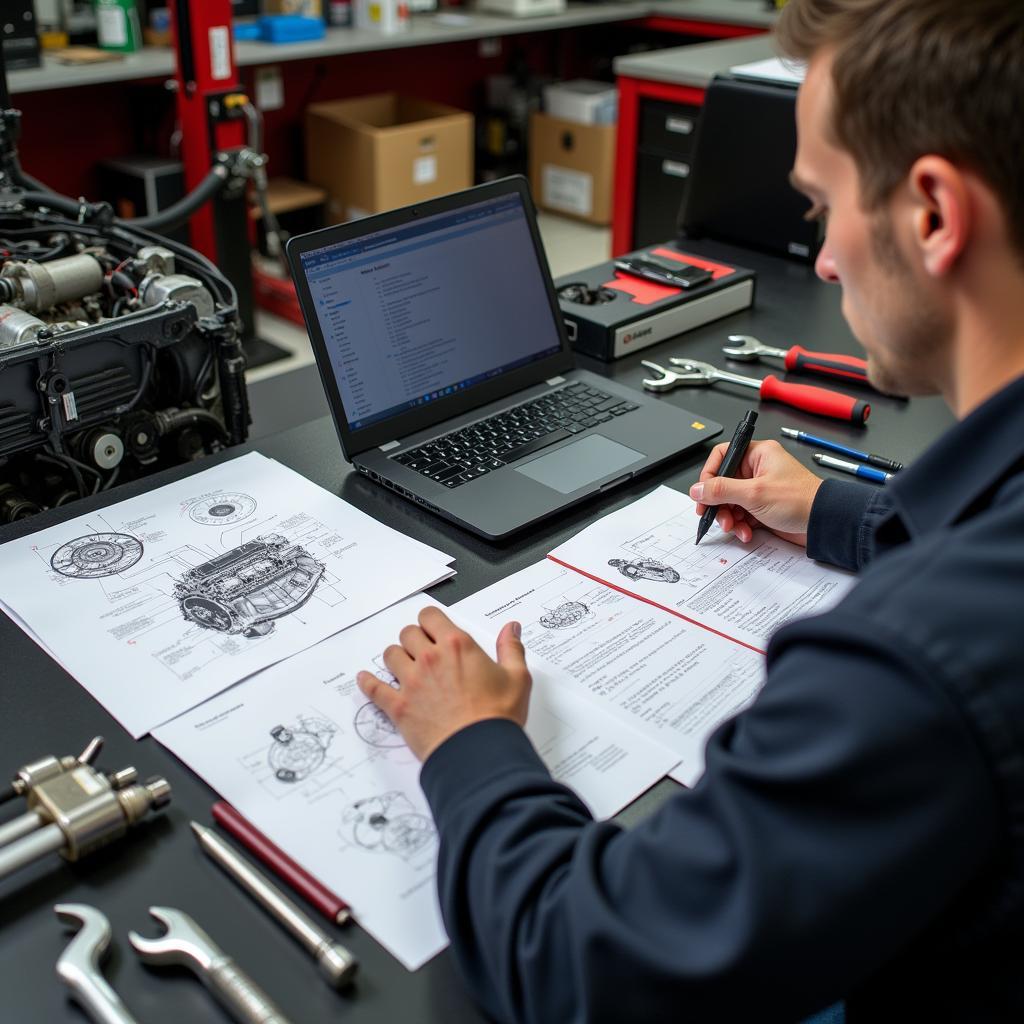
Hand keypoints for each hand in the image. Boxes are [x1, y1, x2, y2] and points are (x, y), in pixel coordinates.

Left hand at [357, 606, 531, 762]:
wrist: (479, 751)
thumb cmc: (498, 716)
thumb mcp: (517, 678)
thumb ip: (511, 648)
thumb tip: (511, 628)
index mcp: (457, 646)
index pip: (430, 616)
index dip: (431, 622)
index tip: (434, 630)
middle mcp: (430, 658)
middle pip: (408, 633)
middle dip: (414, 639)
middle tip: (422, 649)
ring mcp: (411, 682)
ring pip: (390, 655)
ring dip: (396, 657)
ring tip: (404, 666)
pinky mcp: (399, 707)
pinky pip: (374, 689)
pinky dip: (367, 683)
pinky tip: (364, 679)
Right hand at [688, 439, 822, 545]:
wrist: (823, 523)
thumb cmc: (801, 500)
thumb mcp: (754, 493)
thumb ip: (721, 490)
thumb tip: (697, 489)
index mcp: (757, 454)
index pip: (722, 456)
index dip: (709, 474)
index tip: (703, 492)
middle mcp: (757, 470)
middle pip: (723, 483)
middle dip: (718, 503)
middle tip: (713, 515)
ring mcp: (760, 489)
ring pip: (730, 502)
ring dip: (728, 517)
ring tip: (733, 527)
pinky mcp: (762, 507)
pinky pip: (741, 515)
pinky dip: (740, 525)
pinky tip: (745, 532)